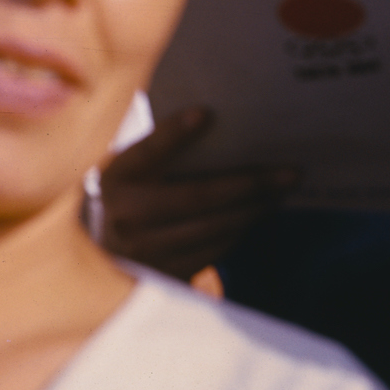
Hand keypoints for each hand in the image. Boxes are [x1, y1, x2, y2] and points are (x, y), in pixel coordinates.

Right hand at [98, 106, 297, 280]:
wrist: (100, 257)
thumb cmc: (127, 198)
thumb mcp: (129, 171)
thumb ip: (159, 153)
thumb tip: (213, 123)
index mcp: (115, 179)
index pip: (147, 151)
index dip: (174, 133)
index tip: (206, 113)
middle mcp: (127, 216)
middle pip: (198, 197)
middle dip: (249, 183)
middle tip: (289, 171)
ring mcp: (147, 252)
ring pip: (214, 227)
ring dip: (254, 208)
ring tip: (282, 190)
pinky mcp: (166, 277)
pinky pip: (214, 250)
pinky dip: (241, 229)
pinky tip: (259, 212)